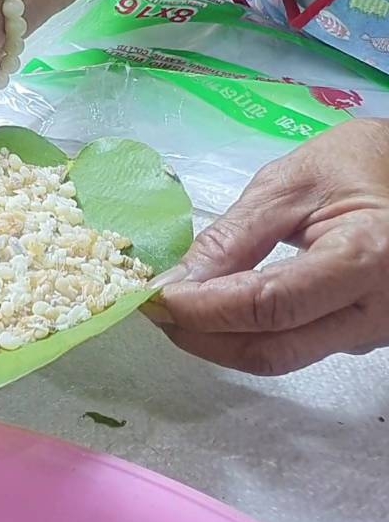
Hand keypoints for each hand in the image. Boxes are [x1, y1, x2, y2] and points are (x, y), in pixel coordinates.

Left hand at [150, 119, 388, 374]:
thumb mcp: (290, 184)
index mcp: (365, 257)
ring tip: (177, 307)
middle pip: (273, 350)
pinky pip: (297, 345)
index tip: (156, 296)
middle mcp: (377, 310)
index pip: (268, 305)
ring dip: (220, 340)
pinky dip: (247, 333)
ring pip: (283, 356)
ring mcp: (374, 331)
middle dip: (202, 337)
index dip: (204, 309)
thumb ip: (234, 235)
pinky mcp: (363, 336)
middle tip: (154, 309)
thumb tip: (177, 281)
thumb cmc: (359, 166)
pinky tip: (217, 309)